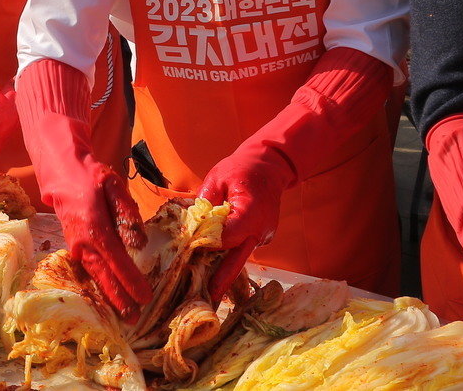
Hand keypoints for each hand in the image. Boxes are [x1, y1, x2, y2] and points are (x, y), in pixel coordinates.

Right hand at [16, 58, 150, 320]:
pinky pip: (90, 269)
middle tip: (134, 318)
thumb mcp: (114, 186)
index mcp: (95, 226)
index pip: (117, 260)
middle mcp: (83, 241)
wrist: (63, 174)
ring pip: (95, 275)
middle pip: (104, 276)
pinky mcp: (75, 246)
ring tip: (124, 313)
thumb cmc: (91, 177)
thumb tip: (137, 243)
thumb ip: (127, 214)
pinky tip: (110, 295)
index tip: (145, 296)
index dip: (131, 280)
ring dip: (110, 295)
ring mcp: (76, 245)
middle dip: (120, 298)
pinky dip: (100, 283)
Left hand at [198, 148, 292, 301]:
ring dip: (225, 265)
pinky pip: (245, 247)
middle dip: (223, 278)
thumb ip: (204, 202)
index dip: (208, 244)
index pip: (227, 237)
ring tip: (208, 282)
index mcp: (250, 212)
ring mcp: (265, 235)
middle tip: (209, 296)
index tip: (192, 248)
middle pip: (239, 258)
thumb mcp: (217, 178)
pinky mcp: (264, 237)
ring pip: (241, 255)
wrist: (270, 166)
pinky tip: (217, 256)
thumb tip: (191, 223)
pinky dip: (232, 251)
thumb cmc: (241, 169)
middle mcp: (261, 229)